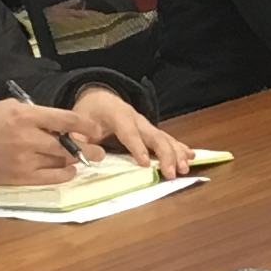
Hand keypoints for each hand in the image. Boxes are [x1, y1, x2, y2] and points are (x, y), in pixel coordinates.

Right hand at [0, 94, 105, 184]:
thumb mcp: (9, 106)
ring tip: (82, 159)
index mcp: (25, 115)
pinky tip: (69, 171)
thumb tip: (60, 123)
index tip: (94, 129)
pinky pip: (50, 179)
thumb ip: (36, 113)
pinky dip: (64, 175)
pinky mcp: (20, 177)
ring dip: (75, 161)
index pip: (65, 120)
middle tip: (99, 151)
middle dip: (88, 149)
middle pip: (68, 145)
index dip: (85, 125)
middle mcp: (28, 138)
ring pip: (61, 162)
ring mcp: (25, 159)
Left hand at [68, 83, 196, 177]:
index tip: (144, 163)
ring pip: (165, 138)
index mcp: (118, 115)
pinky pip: (168, 139)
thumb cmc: (90, 112)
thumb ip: (78, 138)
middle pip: (154, 135)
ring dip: (176, 154)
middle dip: (165, 154)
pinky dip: (180, 148)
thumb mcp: (78, 122)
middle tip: (171, 173)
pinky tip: (192, 157)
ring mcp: (147, 124)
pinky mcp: (152, 130)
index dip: (137, 147)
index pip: (129, 132)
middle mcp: (137, 118)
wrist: (99, 97)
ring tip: (184, 168)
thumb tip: (80, 154)